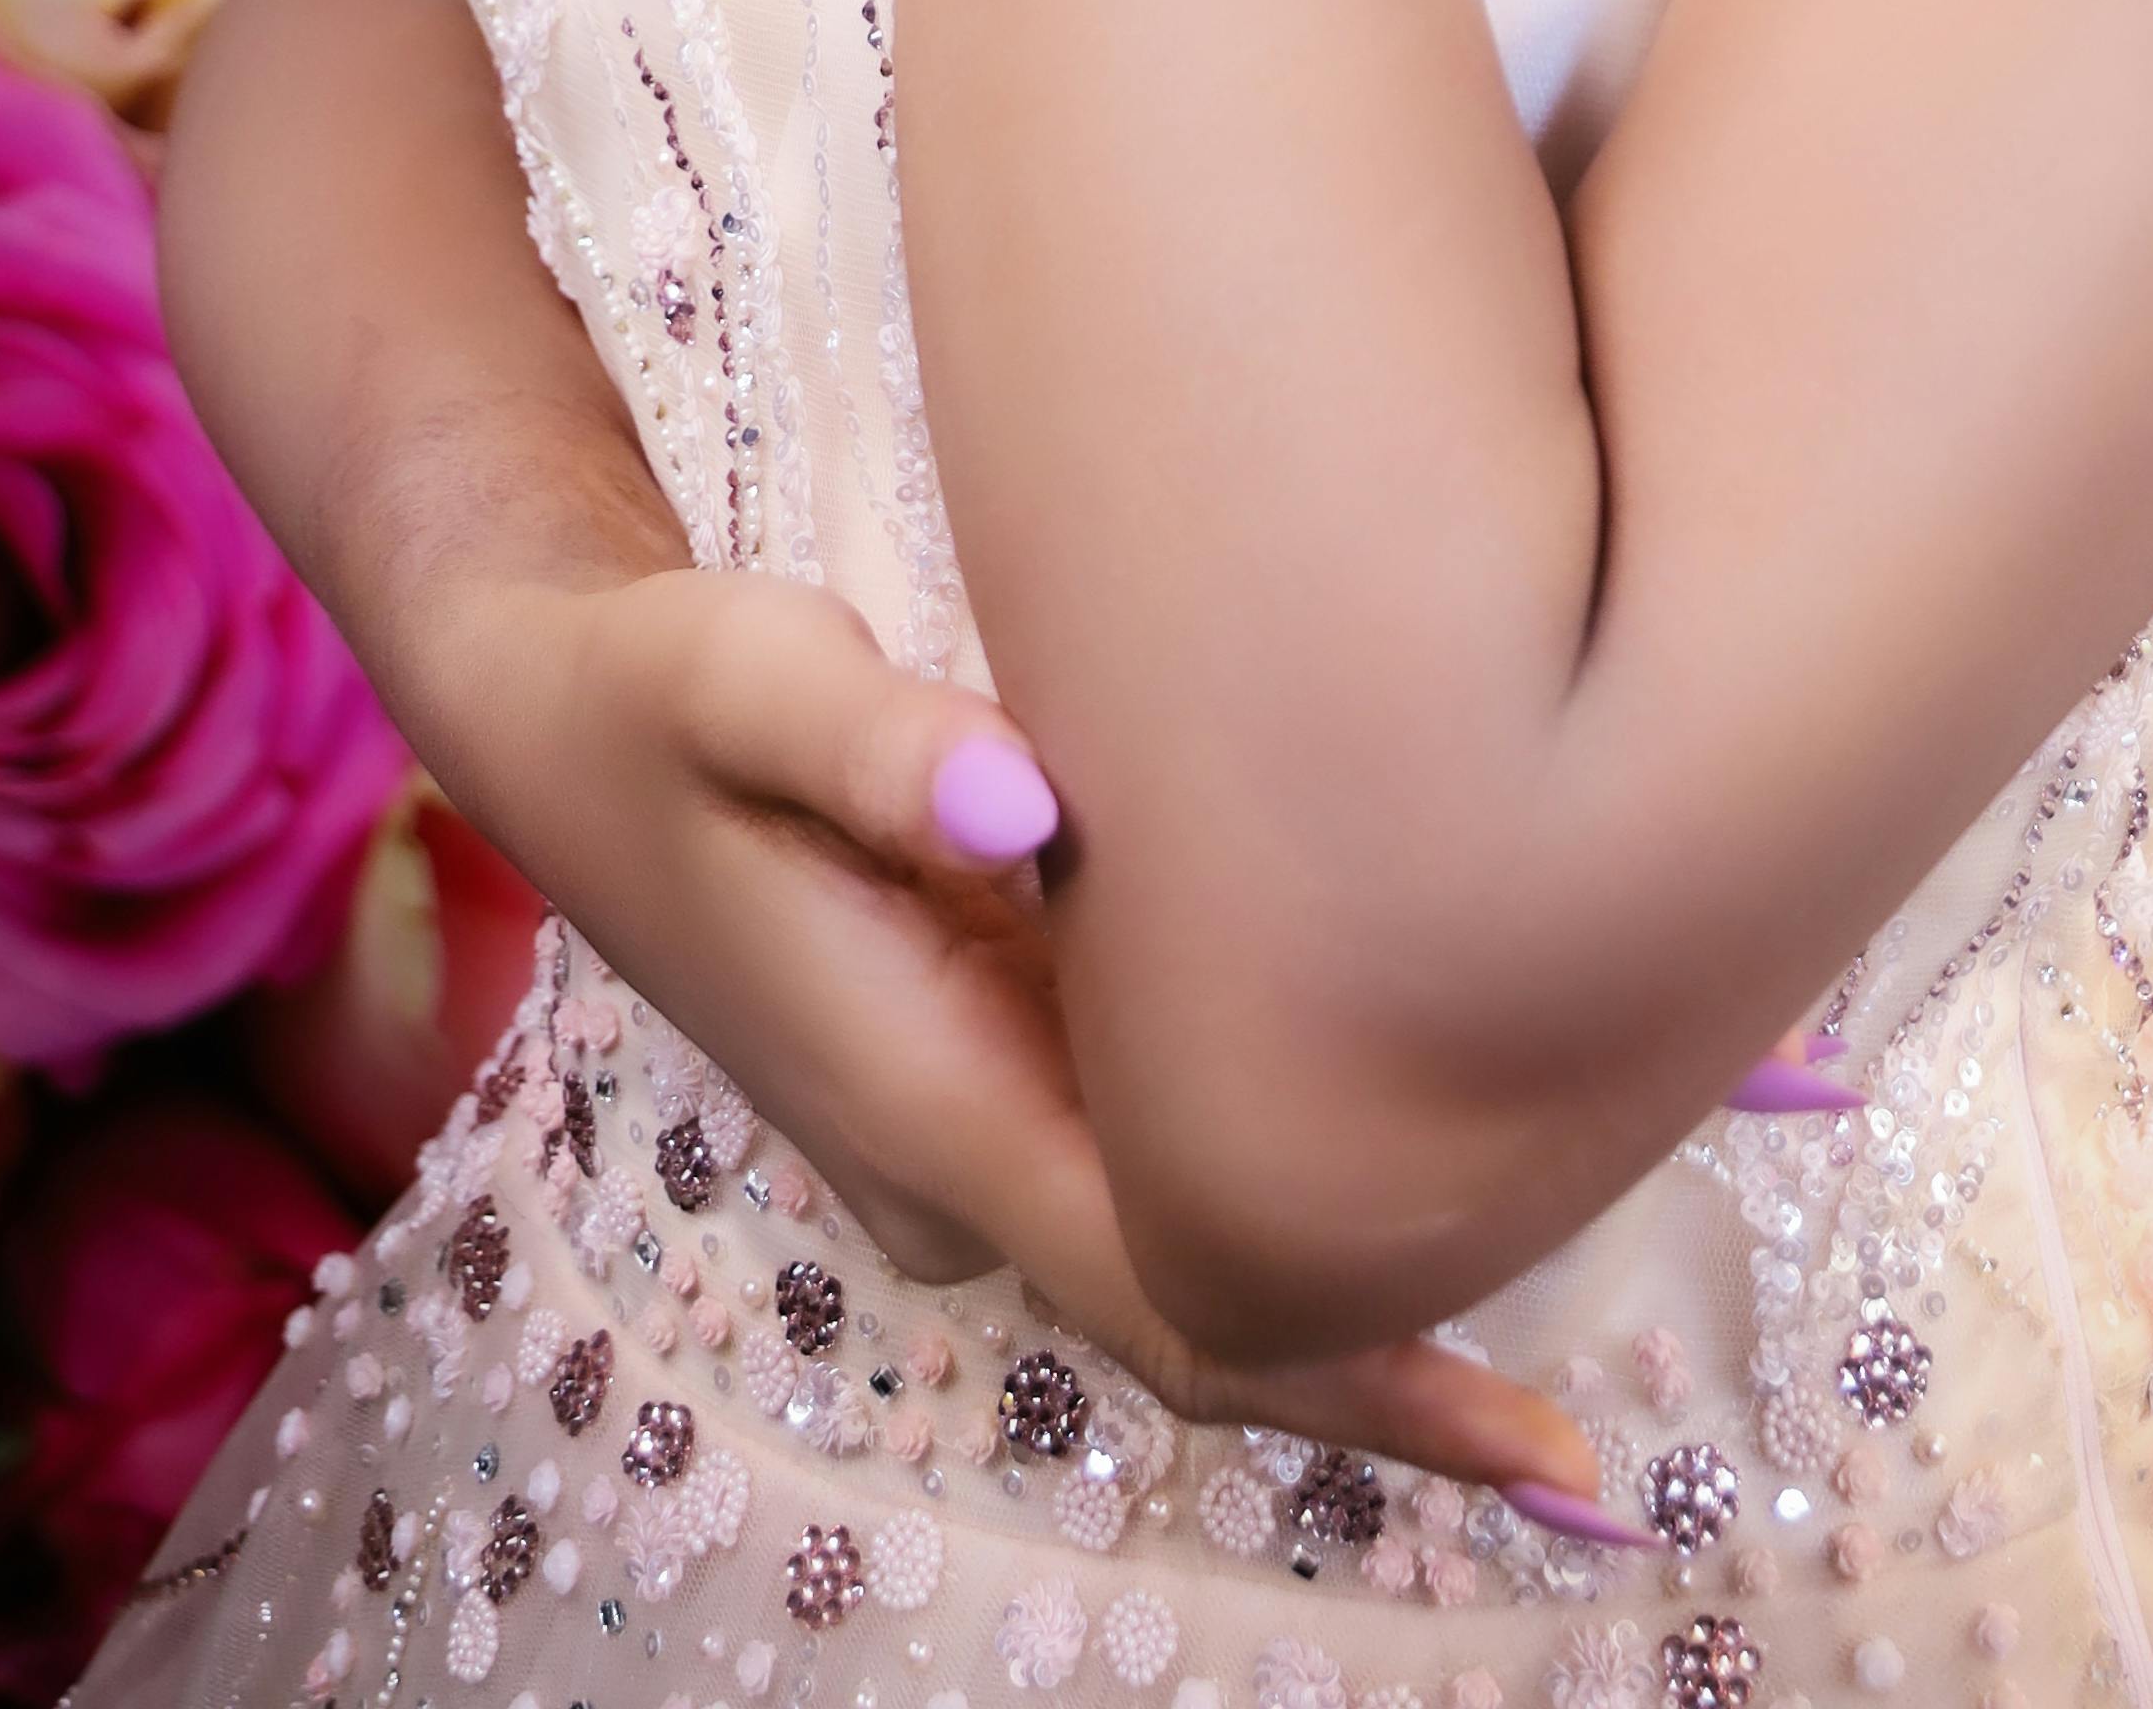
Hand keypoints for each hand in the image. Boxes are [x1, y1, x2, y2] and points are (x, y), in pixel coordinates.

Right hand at [427, 552, 1605, 1496]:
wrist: (559, 718)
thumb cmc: (662, 694)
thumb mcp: (740, 677)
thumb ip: (874, 742)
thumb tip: (1031, 814)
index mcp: (932, 1104)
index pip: (1184, 1295)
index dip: (1366, 1377)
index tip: (1537, 1459)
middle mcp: (960, 1162)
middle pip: (1213, 1322)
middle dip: (1392, 1389)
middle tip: (1593, 1476)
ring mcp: (972, 1130)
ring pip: (1193, 1252)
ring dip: (1353, 1286)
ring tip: (1567, 1261)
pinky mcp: (985, 1070)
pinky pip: (1158, 1162)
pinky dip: (1286, 1174)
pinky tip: (1413, 1125)